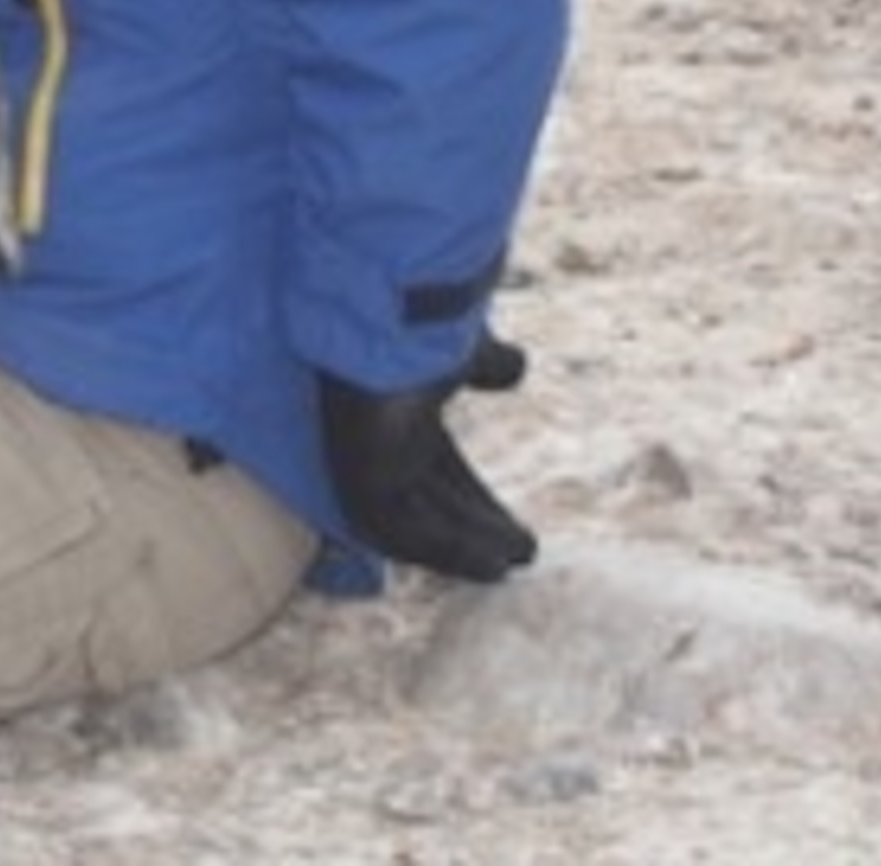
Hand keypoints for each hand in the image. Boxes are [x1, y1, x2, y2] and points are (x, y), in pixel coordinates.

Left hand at [318, 333, 536, 582]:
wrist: (395, 313)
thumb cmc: (426, 320)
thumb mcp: (463, 347)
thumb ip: (486, 363)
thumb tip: (515, 368)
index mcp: (394, 405)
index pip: (436, 464)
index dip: (471, 496)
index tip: (509, 523)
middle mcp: (374, 435)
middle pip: (428, 496)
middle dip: (472, 525)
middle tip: (521, 550)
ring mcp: (362, 456)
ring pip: (414, 520)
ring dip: (464, 545)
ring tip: (512, 563)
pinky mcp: (359, 475)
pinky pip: (400, 529)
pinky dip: (445, 550)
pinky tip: (490, 566)